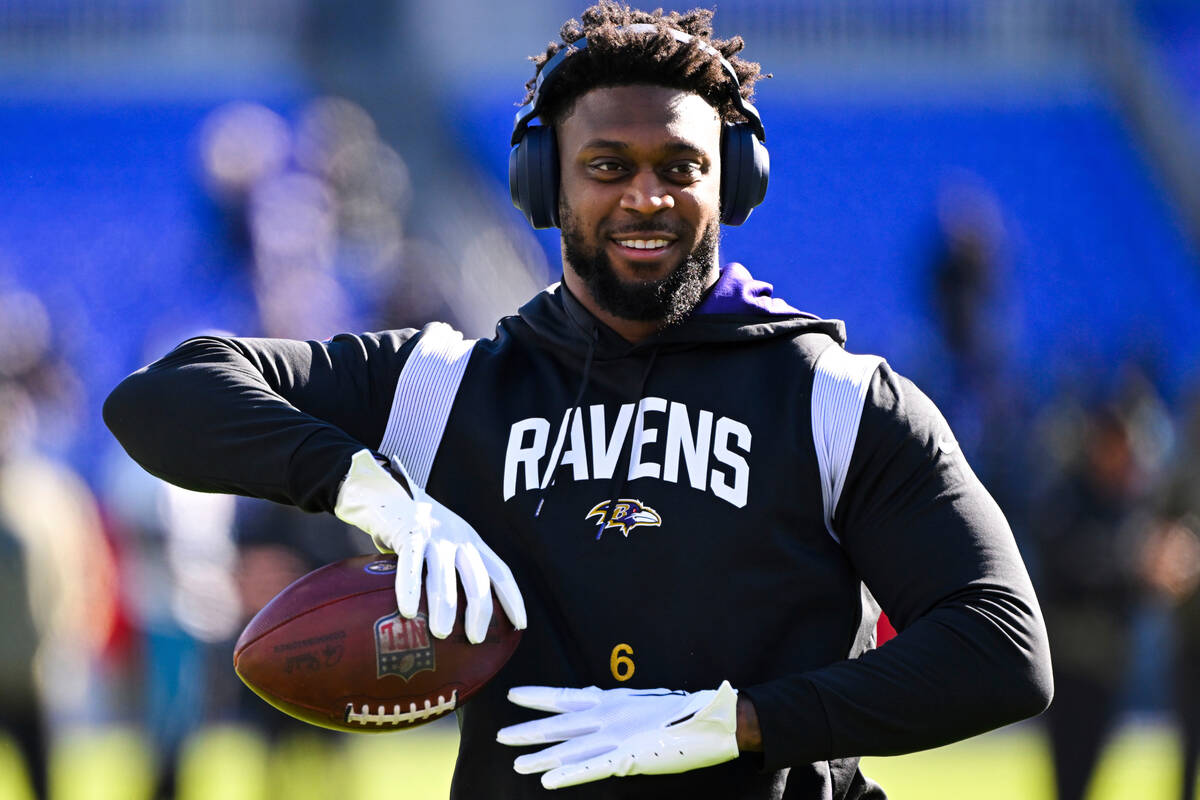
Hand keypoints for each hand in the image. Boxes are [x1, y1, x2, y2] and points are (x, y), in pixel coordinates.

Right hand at [334, 449, 526, 641]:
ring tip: (442, 632)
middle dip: (480, 610)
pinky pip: (410, 564)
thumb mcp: (444, 543)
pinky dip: (410, 589)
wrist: (386, 493)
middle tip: (475, 638)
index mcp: (471, 542)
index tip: (520, 624)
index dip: (512, 598)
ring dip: (446, 605)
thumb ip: (452, 571)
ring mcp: (434, 534)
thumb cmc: (414, 529)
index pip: (500, 571)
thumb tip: (453, 622)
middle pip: (478, 577)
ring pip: (445, 574)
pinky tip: (409, 611)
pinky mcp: (408, 532)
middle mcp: (458, 537)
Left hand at [496, 681, 739, 788]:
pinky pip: (591, 769)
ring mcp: (615, 737)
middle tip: (500, 736)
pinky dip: (568, 774)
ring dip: (541, 758)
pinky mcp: (627, 758)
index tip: (513, 695)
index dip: (538, 696)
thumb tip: (596, 706)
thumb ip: (614, 706)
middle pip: (559, 724)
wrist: (709, 717)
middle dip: (528, 731)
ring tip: (517, 764)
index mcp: (610, 699)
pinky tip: (548, 781)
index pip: (564, 696)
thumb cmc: (678, 710)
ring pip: (569, 749)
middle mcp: (606, 716)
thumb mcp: (638, 701)